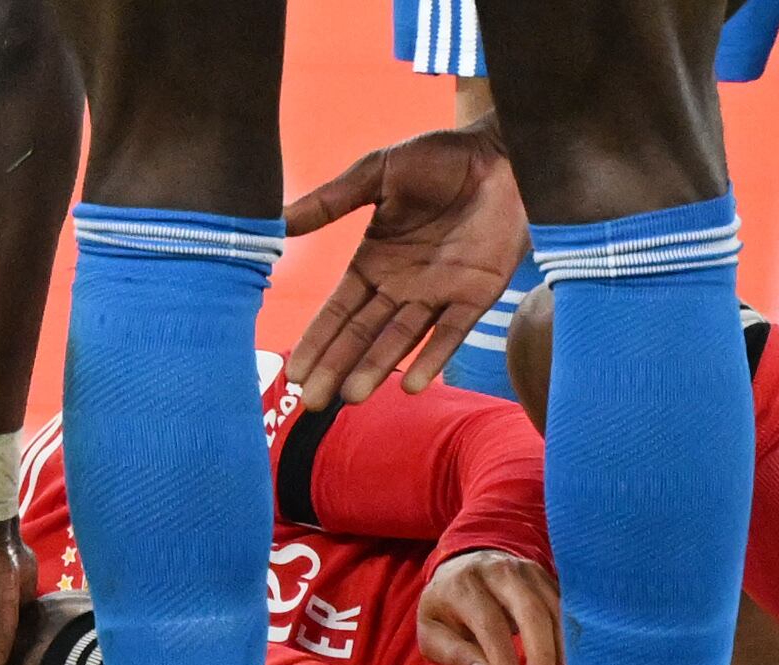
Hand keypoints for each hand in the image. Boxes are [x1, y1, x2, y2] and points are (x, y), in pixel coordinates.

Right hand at [285, 112, 527, 409]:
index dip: (317, 341)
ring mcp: (439, 294)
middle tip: (313, 400)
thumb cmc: (439, 156)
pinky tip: (411, 385)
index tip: (294, 372)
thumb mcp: (376, 174)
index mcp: (374, 262)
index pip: (339, 311)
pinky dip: (433, 358)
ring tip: (352, 396)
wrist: (500, 150)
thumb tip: (277, 219)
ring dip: (376, 368)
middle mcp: (402, 286)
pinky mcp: (476, 295)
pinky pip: (451, 332)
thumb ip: (330, 201)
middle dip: (337, 366)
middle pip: (363, 335)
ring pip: (400, 339)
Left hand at [419, 549, 564, 664]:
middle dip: (542, 659)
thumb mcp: (431, 632)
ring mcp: (530, 573)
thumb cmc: (447, 609)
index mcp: (466, 585)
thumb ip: (454, 654)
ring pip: (557, 613)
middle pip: (531, 612)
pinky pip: (569, 613)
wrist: (465, 566)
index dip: (504, 664)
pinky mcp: (549, 579)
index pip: (490, 625)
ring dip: (565, 658)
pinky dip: (574, 646)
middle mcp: (501, 572)